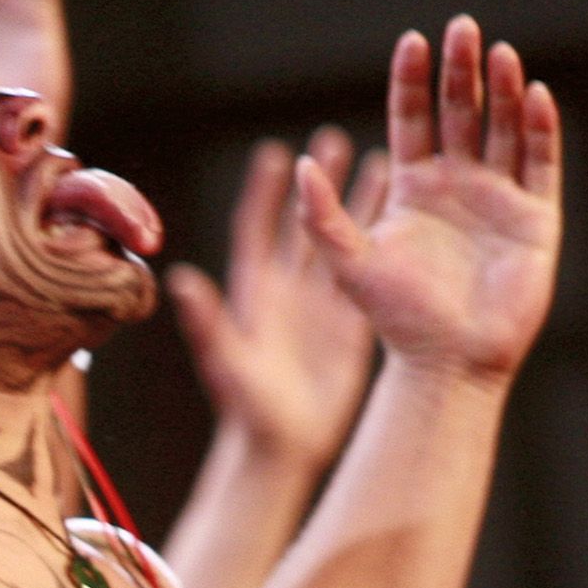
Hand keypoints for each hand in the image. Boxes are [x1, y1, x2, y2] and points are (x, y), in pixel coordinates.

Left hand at [169, 128, 381, 470]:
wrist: (280, 449)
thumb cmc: (249, 412)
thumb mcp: (227, 364)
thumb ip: (207, 323)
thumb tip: (179, 280)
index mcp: (254, 295)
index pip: (256, 230)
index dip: (264, 194)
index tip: (276, 154)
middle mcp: (285, 293)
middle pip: (303, 224)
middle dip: (317, 183)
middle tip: (334, 138)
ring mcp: (316, 307)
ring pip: (341, 242)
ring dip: (356, 204)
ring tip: (381, 161)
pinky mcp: (346, 324)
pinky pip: (369, 272)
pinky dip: (384, 243)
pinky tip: (407, 218)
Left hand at [296, 18, 561, 383]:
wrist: (447, 364)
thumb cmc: (394, 321)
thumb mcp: (349, 264)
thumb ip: (321, 217)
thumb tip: (298, 166)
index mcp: (411, 190)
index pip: (411, 120)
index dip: (412, 81)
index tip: (413, 41)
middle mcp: (456, 186)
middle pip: (460, 114)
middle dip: (461, 72)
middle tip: (462, 27)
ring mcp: (498, 199)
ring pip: (504, 130)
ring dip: (502, 90)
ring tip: (499, 52)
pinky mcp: (535, 219)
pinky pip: (541, 164)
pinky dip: (540, 129)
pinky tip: (534, 94)